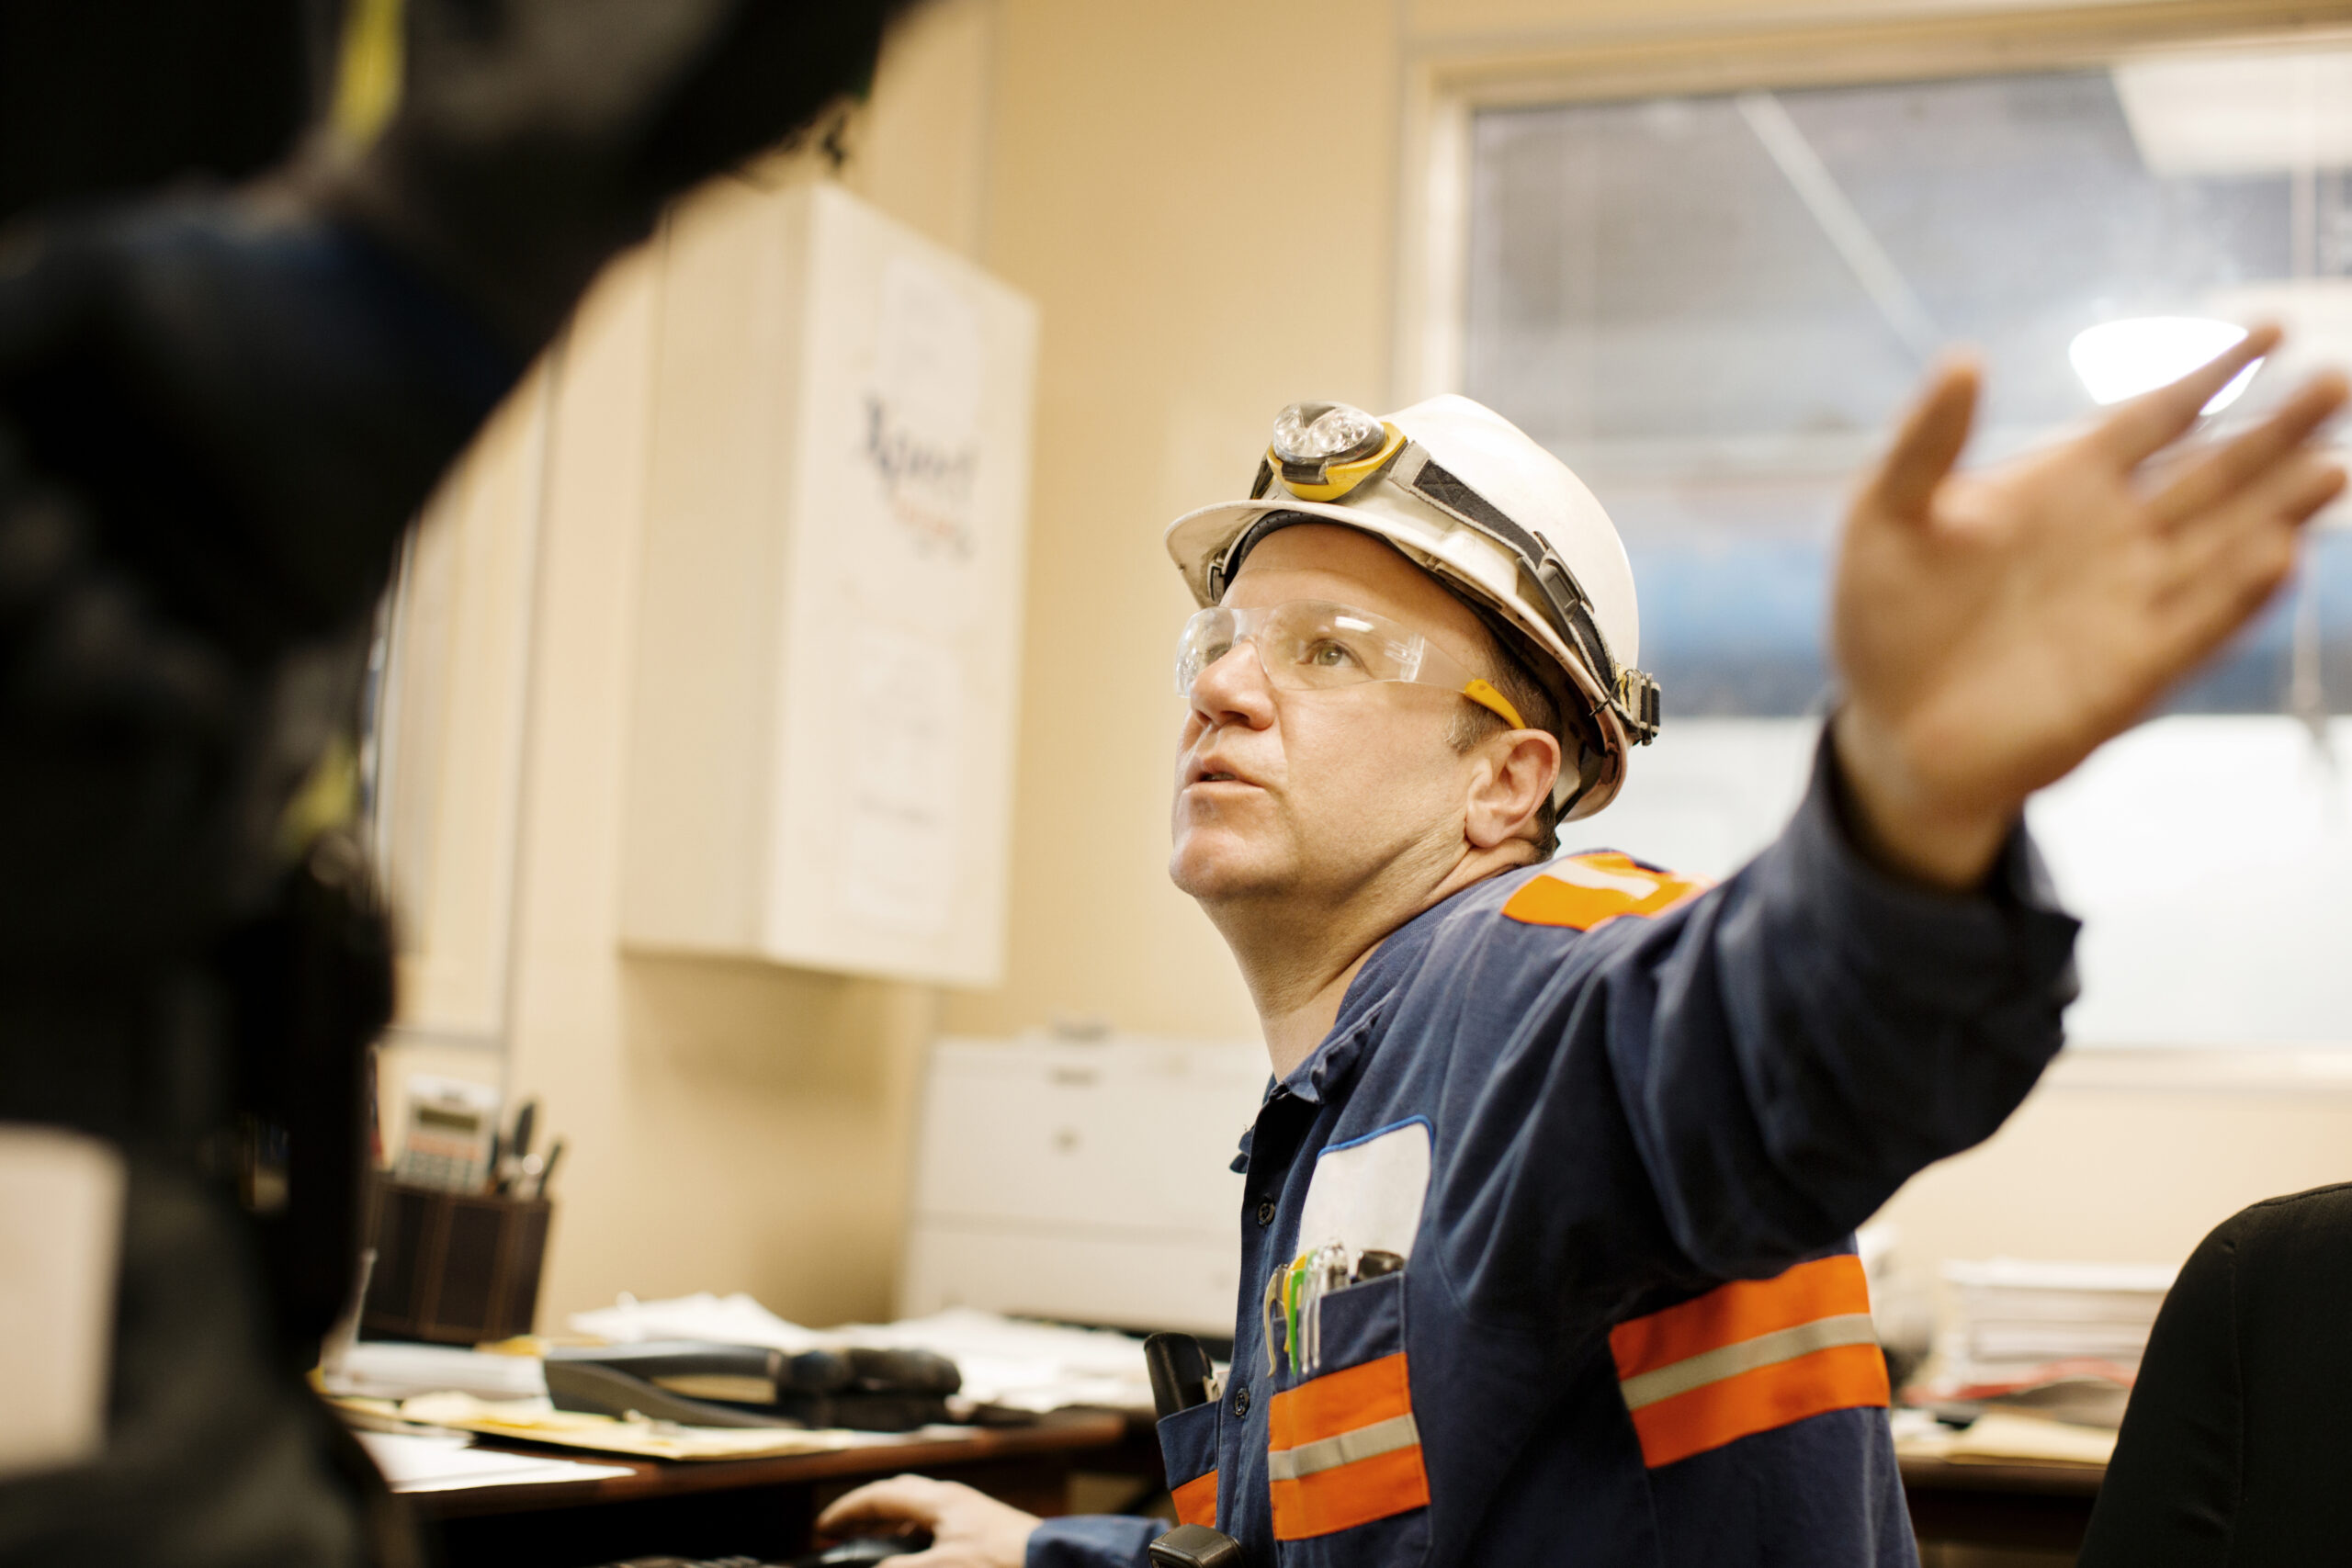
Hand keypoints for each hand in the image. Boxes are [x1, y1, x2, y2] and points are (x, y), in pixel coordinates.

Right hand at [814, 1474, 1040, 1567]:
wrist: (1058, 1563)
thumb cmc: (1002, 1563)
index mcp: (940, 1499)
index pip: (880, 1495)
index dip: (846, 1511)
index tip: (823, 1529)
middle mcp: (954, 1499)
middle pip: (899, 1495)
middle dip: (868, 1513)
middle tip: (843, 1535)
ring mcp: (971, 1513)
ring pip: (920, 1511)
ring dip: (892, 1526)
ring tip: (875, 1548)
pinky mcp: (985, 1531)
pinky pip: (939, 1526)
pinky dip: (916, 1537)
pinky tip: (917, 1558)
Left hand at [1830, 327, 2348, 888]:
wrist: (1887, 728)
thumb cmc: (1884, 618)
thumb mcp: (1885, 516)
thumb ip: (1927, 442)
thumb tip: (1961, 358)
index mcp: (2063, 484)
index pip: (2155, 415)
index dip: (2212, 373)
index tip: (2274, 328)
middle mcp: (2114, 537)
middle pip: (2212, 471)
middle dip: (2276, 431)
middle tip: (2338, 382)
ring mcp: (2130, 603)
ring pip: (2223, 543)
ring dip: (2277, 510)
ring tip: (2334, 469)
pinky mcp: (2130, 672)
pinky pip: (2195, 625)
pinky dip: (2234, 594)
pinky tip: (2278, 556)